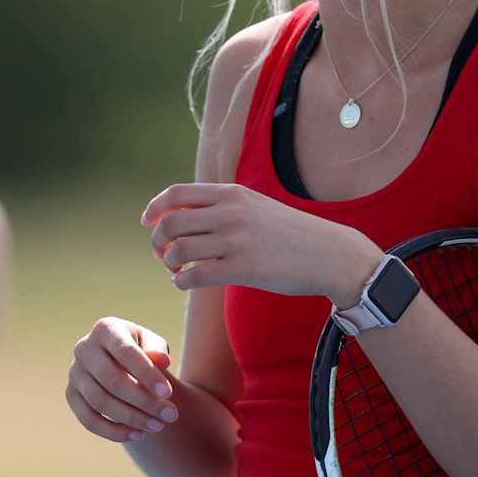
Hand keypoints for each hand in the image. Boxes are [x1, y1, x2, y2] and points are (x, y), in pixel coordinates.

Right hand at [66, 319, 179, 444]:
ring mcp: (74, 373)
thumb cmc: (142, 350)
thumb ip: (157, 350)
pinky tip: (138, 435)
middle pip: (112, 381)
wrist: (121, 360)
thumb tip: (161, 360)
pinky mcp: (71, 395)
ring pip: (100, 402)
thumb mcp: (152, 344)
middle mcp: (84, 349)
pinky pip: (88, 419)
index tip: (169, 393)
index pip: (126, 353)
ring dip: (131, 418)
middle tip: (170, 415)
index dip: (147, 374)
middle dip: (143, 401)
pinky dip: (113, 431)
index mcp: (105, 329)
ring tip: (158, 425)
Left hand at [142, 183, 378, 303]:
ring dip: (168, 264)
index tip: (147, 222)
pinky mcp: (242, 269)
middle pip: (170, 223)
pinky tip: (186, 283)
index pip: (176, 194)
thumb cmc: (292, 233)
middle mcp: (230, 213)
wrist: (330, 254)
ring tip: (176, 271)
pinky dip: (182, 282)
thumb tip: (185, 214)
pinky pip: (194, 276)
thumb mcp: (257, 205)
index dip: (154, 208)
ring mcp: (235, 241)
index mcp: (232, 193)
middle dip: (157, 241)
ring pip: (177, 251)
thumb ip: (224, 205)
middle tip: (161, 254)